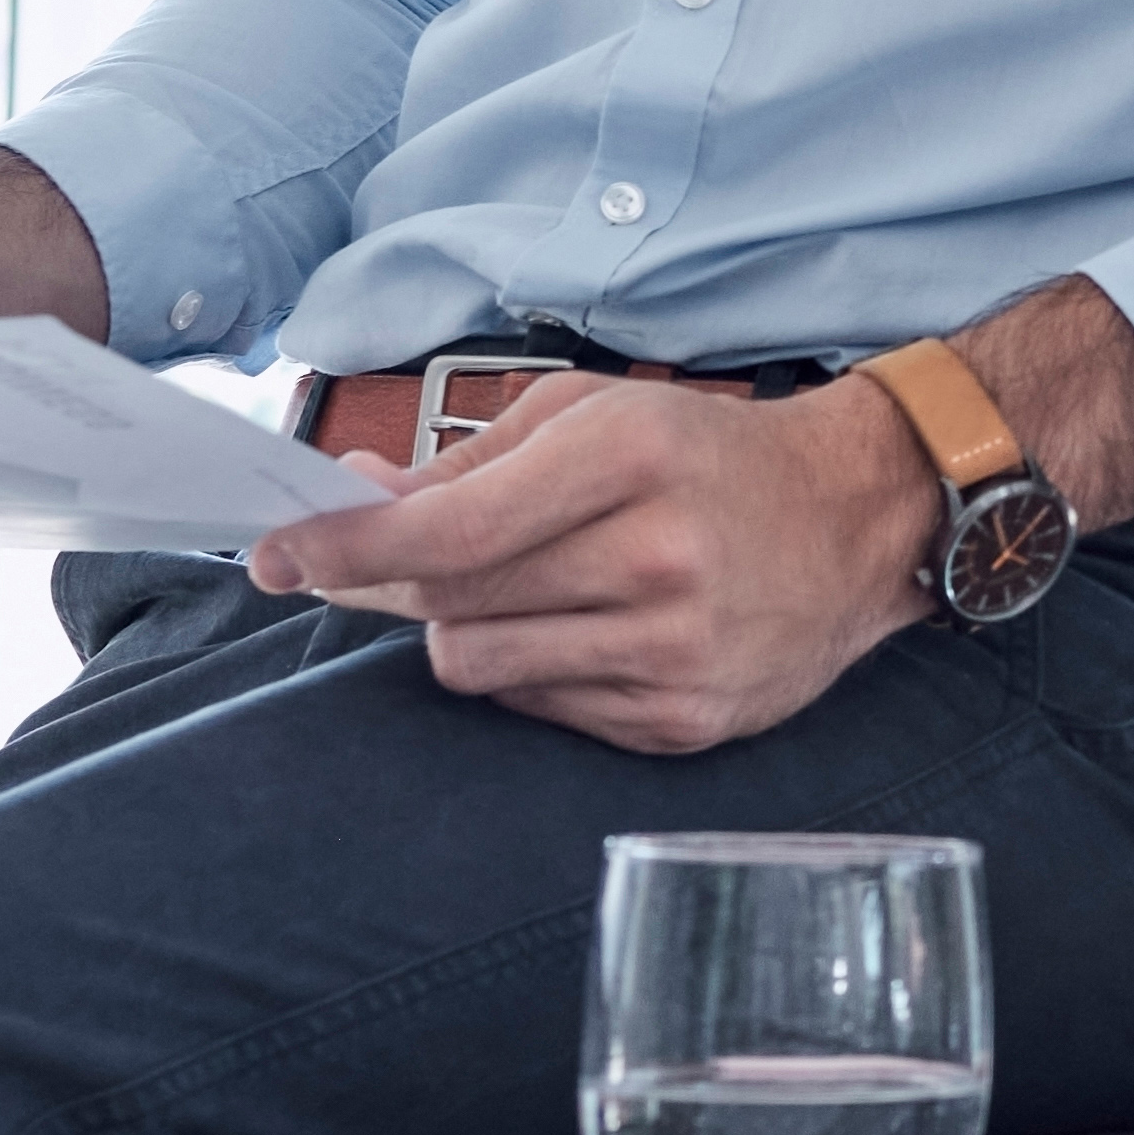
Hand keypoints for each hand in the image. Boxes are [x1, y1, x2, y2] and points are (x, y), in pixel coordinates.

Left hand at [245, 374, 941, 753]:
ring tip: (532, 591)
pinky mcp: (686, 720)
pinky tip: (592, 630)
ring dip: (472, 630)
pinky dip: (536, 670)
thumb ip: (466, 460)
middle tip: (429, 559)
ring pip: (478, 667)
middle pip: (447, 605)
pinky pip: (540, 710)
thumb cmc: (711, 456)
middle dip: (412, 583)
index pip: (445, 530)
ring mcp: (675, 650)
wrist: (859, 517)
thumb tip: (352, 502)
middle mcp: (657, 559)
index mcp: (629, 459)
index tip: (274, 552)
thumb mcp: (595, 414)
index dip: (342, 548)